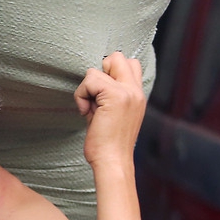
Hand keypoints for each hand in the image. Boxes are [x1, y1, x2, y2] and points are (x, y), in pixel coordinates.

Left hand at [74, 52, 144, 168]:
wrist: (112, 161)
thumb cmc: (107, 143)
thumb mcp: (111, 114)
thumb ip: (108, 95)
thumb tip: (93, 81)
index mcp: (137, 95)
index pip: (129, 64)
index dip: (109, 73)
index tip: (99, 97)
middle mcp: (136, 91)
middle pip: (118, 57)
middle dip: (99, 73)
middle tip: (94, 96)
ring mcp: (128, 92)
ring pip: (98, 68)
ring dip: (87, 88)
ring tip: (90, 109)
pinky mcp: (116, 96)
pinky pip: (90, 79)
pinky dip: (82, 95)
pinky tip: (86, 113)